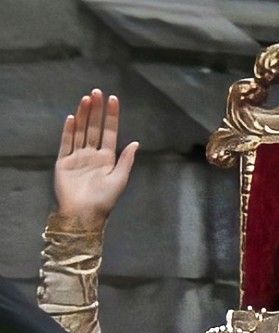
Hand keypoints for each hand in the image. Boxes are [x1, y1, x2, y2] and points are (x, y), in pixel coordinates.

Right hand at [55, 89, 138, 221]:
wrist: (85, 214)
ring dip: (83, 115)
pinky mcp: (64, 162)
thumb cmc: (105, 200)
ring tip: (86, 99)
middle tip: (97, 92)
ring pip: (80, 131)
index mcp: (107, 159)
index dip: (111, 117)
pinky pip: (66, 143)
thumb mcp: (120, 179)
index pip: (109, 133)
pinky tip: (72, 118)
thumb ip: (126, 160)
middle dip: (96, 111)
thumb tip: (135, 143)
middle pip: (93, 128)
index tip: (113, 100)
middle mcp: (92, 155)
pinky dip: (69, 131)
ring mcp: (77, 157)